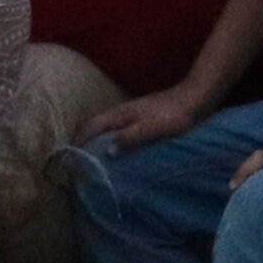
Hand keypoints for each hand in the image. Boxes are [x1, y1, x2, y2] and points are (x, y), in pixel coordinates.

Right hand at [82, 85, 213, 154]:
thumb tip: (107, 152)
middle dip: (79, 142)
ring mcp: (130, 115)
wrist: (196, 98)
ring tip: (87, 161)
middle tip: (72, 164)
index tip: (66, 160)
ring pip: (103, 129)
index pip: (89, 128)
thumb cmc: (176, 115)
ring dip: (93, 142)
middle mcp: (121, 113)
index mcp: (120, 115)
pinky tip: (112, 152)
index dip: (76, 143)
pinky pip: (115, 131)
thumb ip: (130, 138)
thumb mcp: (153, 128)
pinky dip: (106, 141)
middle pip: (92, 127)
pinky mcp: (139, 119)